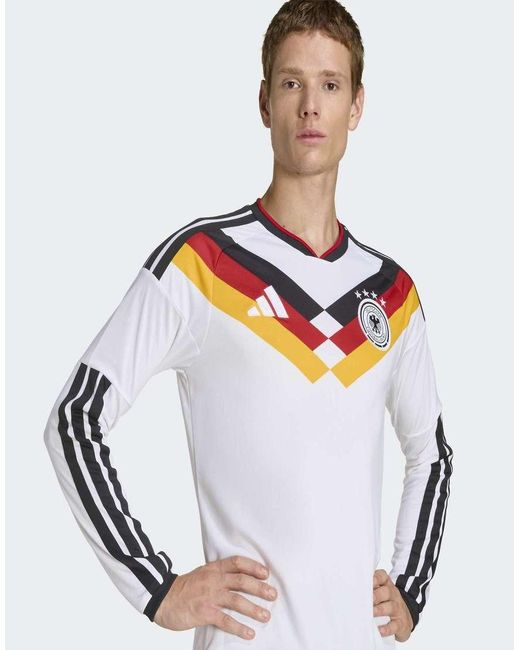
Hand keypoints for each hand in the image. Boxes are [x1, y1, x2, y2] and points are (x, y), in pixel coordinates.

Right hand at [153, 555, 277, 639]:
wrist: (162, 598)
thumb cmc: (184, 588)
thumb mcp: (202, 574)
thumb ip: (218, 575)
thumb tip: (239, 579)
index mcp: (213, 569)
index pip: (237, 562)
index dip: (253, 567)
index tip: (266, 573)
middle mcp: (213, 580)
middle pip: (242, 581)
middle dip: (260, 588)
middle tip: (273, 595)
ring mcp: (209, 596)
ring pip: (237, 600)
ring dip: (253, 609)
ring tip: (266, 616)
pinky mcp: (204, 612)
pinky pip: (225, 620)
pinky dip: (239, 627)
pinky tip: (249, 633)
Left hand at [373, 568, 412, 641]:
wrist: (405, 617)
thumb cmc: (386, 602)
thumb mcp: (380, 591)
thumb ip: (369, 588)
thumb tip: (352, 588)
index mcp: (386, 585)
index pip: (383, 576)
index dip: (376, 578)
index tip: (369, 582)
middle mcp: (393, 595)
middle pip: (387, 591)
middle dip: (377, 595)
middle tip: (368, 599)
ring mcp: (398, 609)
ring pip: (391, 607)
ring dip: (380, 610)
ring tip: (371, 613)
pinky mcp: (400, 623)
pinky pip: (395, 625)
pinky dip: (387, 628)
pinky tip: (380, 630)